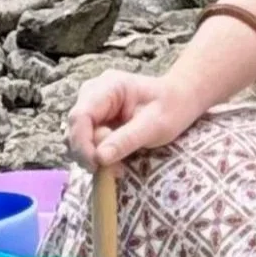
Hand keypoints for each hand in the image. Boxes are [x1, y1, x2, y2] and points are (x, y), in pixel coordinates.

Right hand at [67, 71, 200, 167]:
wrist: (180, 99)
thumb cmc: (172, 107)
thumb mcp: (154, 126)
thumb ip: (126, 140)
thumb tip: (99, 158)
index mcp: (108, 86)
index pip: (80, 116)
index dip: (82, 143)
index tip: (96, 165)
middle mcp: (93, 93)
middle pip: (75, 127)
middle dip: (89, 152)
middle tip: (114, 170)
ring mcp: (92, 105)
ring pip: (78, 136)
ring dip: (94, 156)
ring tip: (119, 167)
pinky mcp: (95, 119)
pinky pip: (87, 140)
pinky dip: (98, 154)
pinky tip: (116, 161)